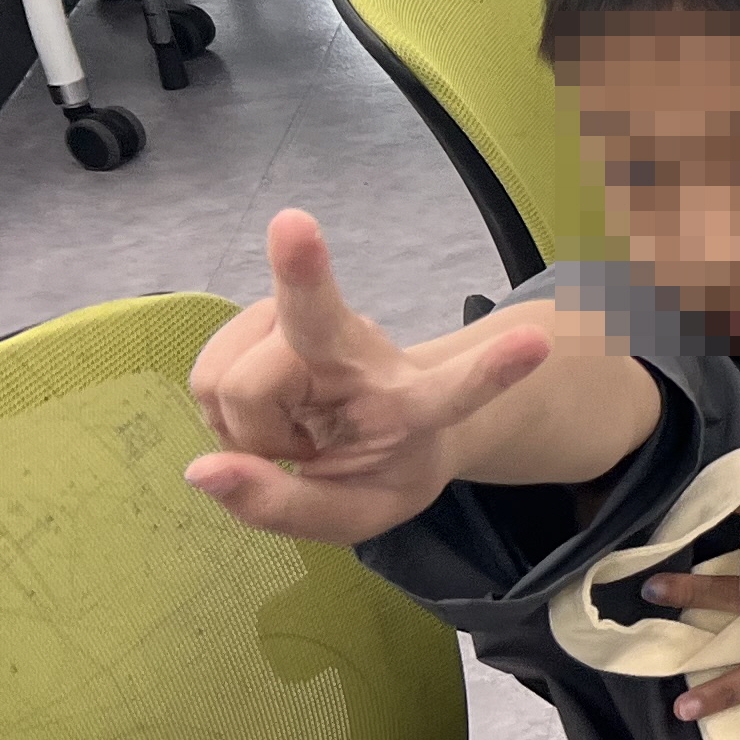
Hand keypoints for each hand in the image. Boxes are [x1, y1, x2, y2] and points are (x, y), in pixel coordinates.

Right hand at [186, 210, 547, 543]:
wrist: (377, 428)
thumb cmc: (379, 469)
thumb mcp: (351, 515)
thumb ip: (282, 506)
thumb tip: (204, 469)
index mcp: (415, 406)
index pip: (455, 392)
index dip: (490, 370)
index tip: (535, 342)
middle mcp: (365, 353)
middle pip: (318, 315)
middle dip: (301, 271)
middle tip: (293, 224)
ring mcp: (315, 328)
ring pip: (234, 379)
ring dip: (241, 425)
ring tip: (288, 438)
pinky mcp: (267, 320)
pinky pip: (210, 371)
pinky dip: (222, 407)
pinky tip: (264, 415)